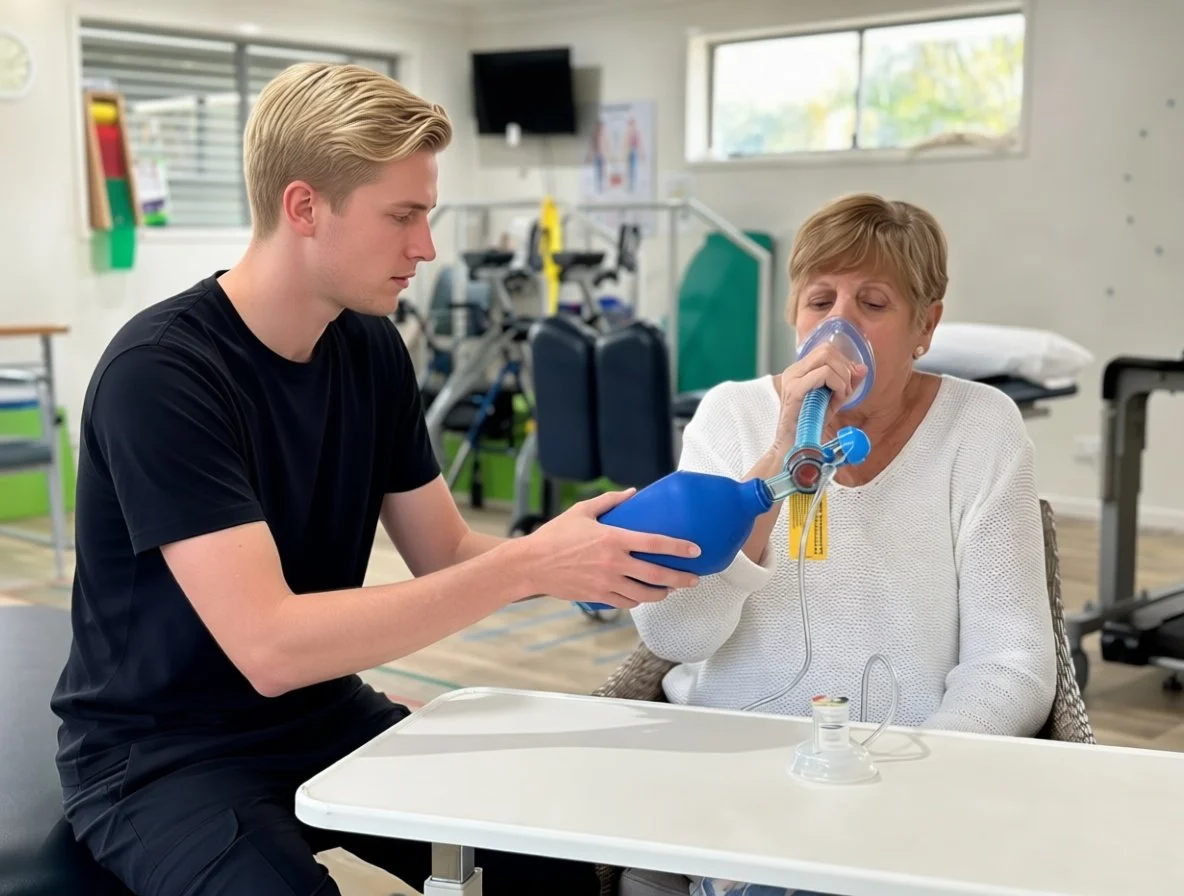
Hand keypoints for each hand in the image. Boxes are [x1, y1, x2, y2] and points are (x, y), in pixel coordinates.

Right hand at [521, 489, 701, 608]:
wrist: (531, 564)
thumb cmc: (555, 535)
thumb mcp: (581, 511)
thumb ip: (609, 501)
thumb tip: (632, 493)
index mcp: (612, 538)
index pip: (654, 543)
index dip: (678, 548)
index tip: (695, 550)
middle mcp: (613, 562)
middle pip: (657, 574)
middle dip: (680, 578)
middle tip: (694, 579)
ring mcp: (606, 582)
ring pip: (644, 594)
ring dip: (662, 593)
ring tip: (670, 589)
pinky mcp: (597, 596)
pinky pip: (626, 602)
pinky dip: (638, 600)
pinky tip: (643, 595)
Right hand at [771, 342, 867, 456]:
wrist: (793, 447)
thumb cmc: (809, 427)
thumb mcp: (833, 400)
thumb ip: (846, 383)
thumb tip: (862, 368)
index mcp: (799, 371)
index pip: (826, 350)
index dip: (843, 363)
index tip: (847, 385)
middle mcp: (794, 371)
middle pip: (827, 349)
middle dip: (845, 369)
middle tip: (845, 391)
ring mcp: (792, 379)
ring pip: (827, 357)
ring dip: (842, 377)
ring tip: (840, 398)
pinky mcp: (795, 390)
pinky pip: (824, 374)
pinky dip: (838, 386)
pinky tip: (836, 401)